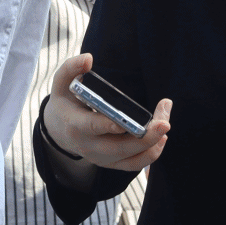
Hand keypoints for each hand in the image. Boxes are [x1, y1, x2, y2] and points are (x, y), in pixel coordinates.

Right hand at [42, 53, 170, 171]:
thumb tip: (88, 59)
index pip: (91, 127)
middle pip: (118, 147)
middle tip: (164, 122)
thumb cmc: (66, 102)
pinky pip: (133, 165)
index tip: (124, 121)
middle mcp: (88, 146)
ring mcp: (100, 158)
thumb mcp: (61, 83)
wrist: (60, 130)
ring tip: (165, 124)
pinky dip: (150, 155)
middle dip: (143, 137)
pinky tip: (161, 139)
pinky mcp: (111, 164)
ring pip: (129, 158)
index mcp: (75, 125)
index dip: (108, 125)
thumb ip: (71, 67)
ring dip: (152, 144)